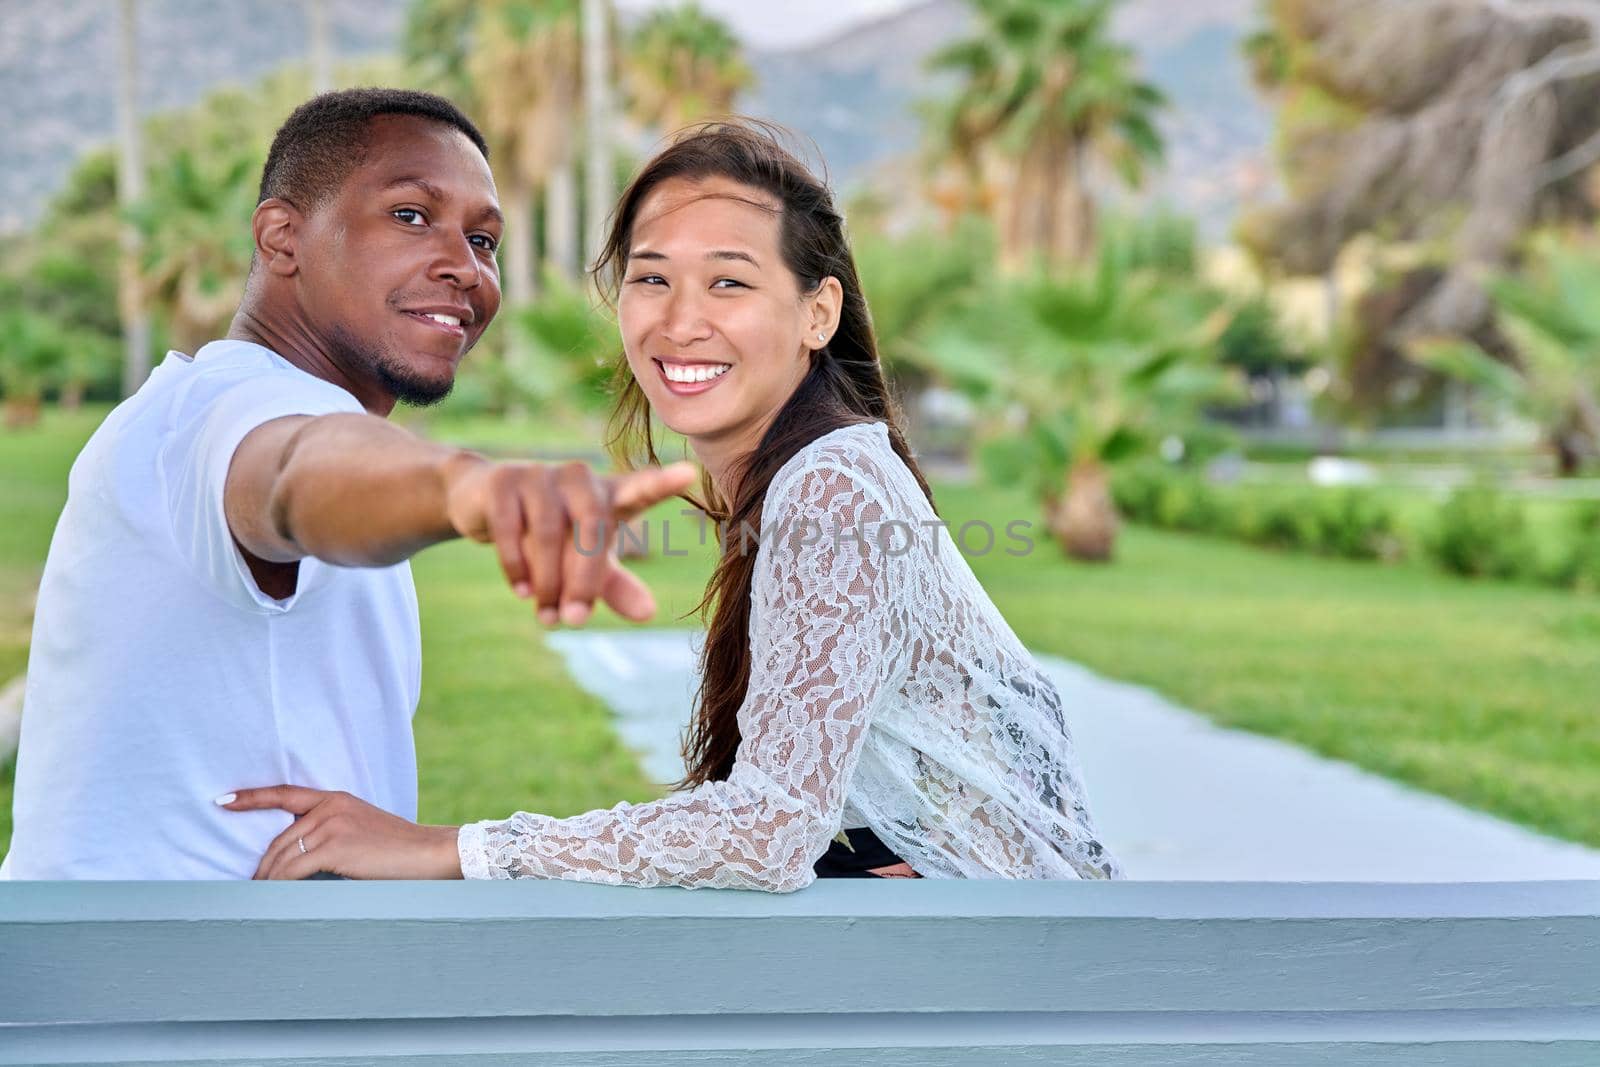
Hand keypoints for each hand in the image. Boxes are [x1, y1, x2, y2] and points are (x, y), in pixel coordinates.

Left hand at [219, 786, 463, 879]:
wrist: (429, 852)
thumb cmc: (399, 850)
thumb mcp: (362, 831)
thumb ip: (332, 833)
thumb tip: (300, 858)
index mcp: (335, 798)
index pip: (284, 794)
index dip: (251, 797)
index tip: (222, 801)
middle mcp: (330, 806)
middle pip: (279, 839)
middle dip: (262, 867)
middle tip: (250, 888)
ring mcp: (332, 824)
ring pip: (282, 857)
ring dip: (268, 881)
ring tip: (259, 899)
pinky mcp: (335, 846)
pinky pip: (293, 870)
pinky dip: (279, 887)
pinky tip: (274, 899)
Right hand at [443, 456, 696, 625]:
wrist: (482, 501)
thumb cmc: (551, 532)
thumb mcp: (586, 562)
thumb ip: (615, 585)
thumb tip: (648, 614)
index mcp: (608, 495)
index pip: (640, 488)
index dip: (662, 483)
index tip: (689, 474)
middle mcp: (579, 478)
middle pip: (593, 528)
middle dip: (585, 580)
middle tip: (576, 620)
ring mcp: (540, 475)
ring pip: (550, 534)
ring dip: (549, 583)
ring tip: (547, 616)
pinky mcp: (503, 482)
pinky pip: (512, 530)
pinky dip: (518, 567)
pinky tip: (523, 592)